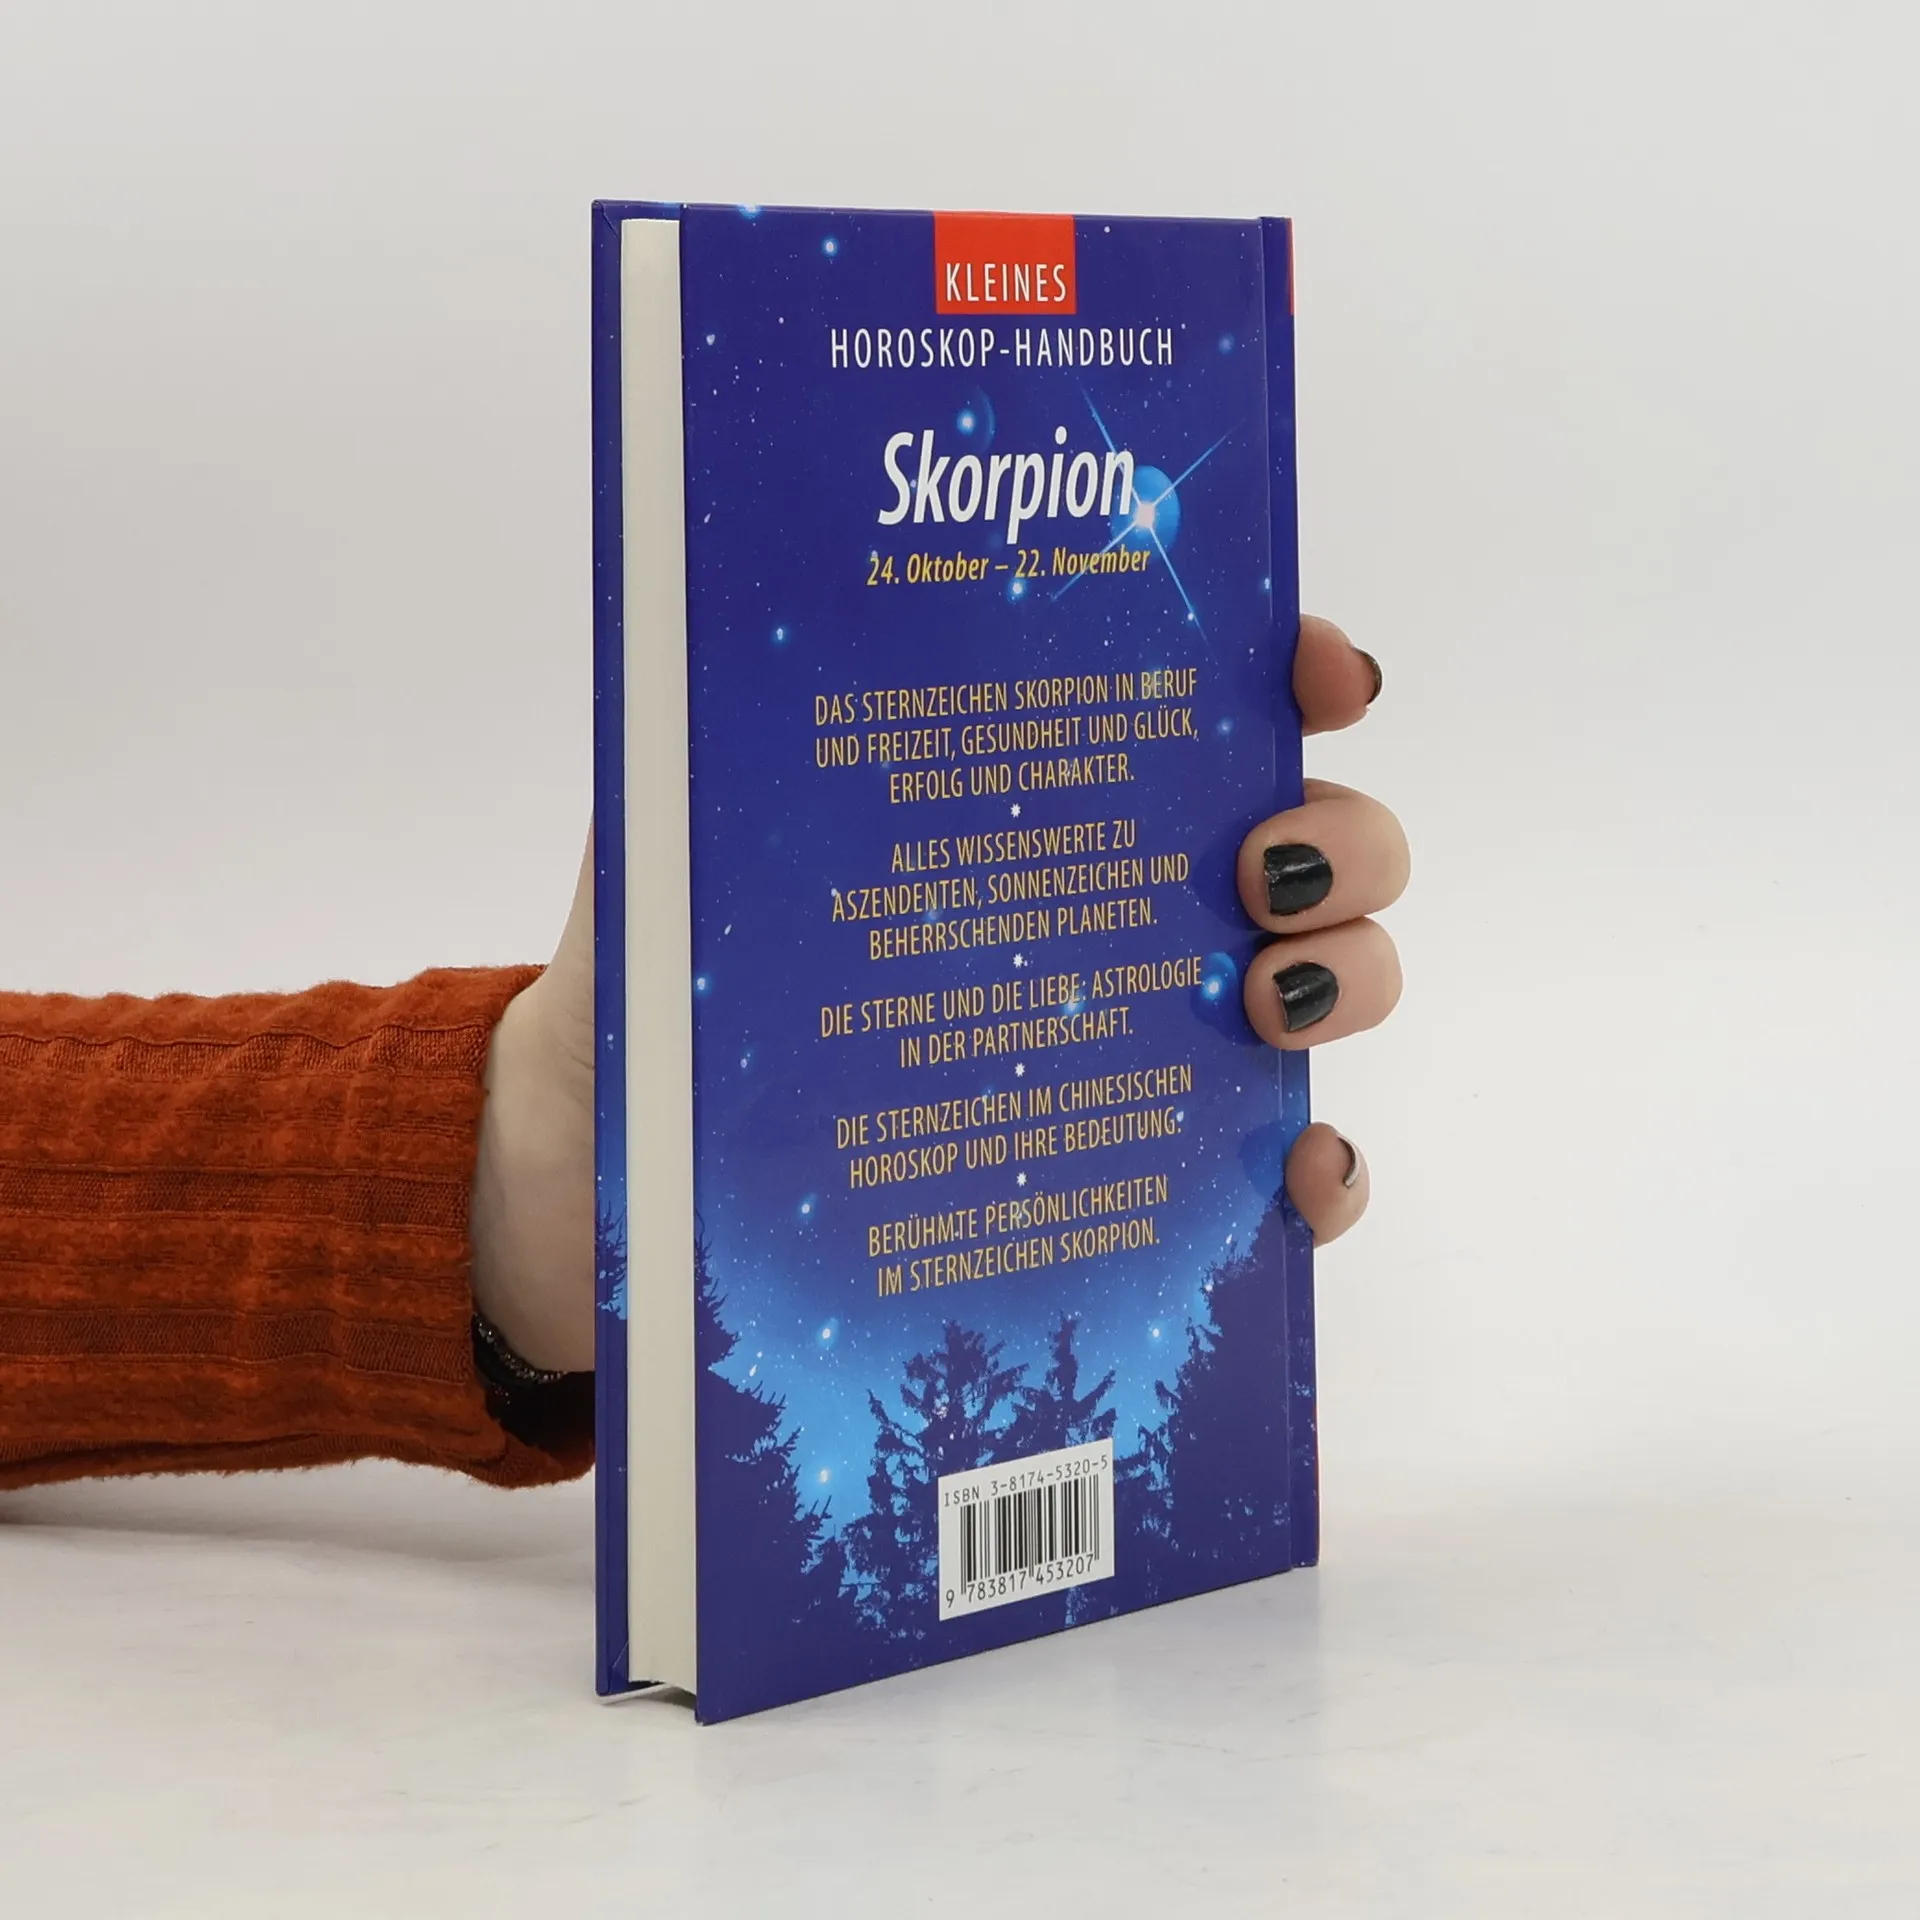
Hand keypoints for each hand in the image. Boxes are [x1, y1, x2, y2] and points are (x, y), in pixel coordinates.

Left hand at [470, 613, 1405, 1369]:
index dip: (1291, 662)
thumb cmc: (657, 993)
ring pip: (1331, 981)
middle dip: (1338, 835)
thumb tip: (724, 618)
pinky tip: (1289, 1180)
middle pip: (1309, 838)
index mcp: (1026, 796)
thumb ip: (705, 742)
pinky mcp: (1143, 1176)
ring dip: (1349, 976)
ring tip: (1261, 1007)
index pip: (1195, 695)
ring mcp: (1143, 1038)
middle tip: (1251, 871)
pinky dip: (1318, 1174)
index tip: (1314, 671)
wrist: (620, 1164)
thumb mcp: (673, 850)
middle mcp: (1113, 903)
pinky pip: (1283, 1172)